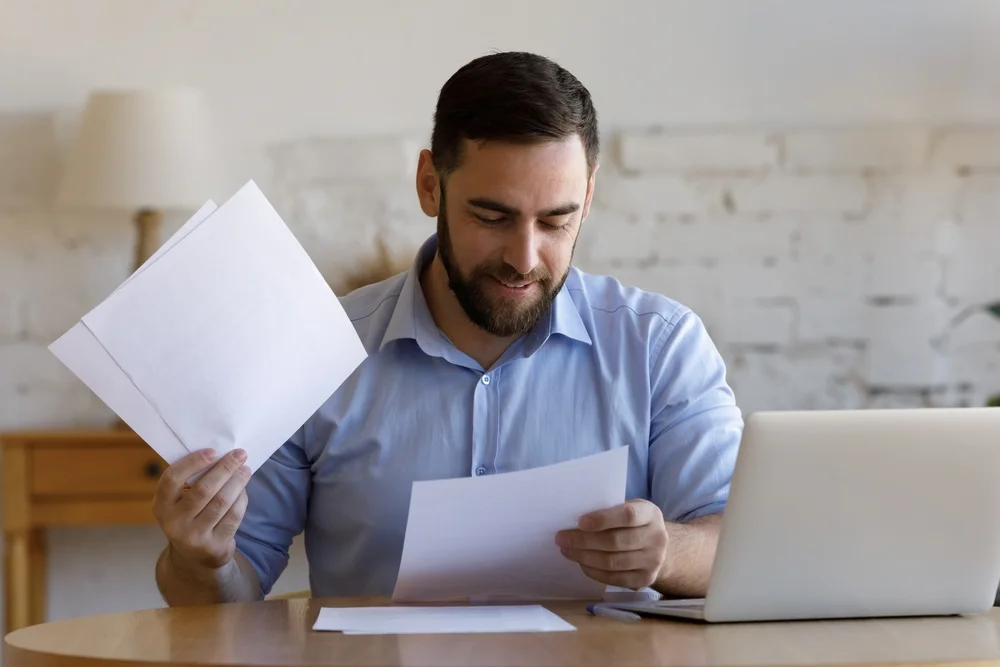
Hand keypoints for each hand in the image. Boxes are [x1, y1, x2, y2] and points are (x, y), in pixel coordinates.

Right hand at [152, 448, 250, 570]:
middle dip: (224, 468)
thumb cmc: (190, 516)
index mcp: (161, 506)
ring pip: (221, 502)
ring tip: (245, 469)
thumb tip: (221, 455)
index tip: (213, 451)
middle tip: (240, 454)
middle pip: (203, 490)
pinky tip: (243, 490)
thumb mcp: (180, 502)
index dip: (193, 463)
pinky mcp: (214, 546)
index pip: (172, 479)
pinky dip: (241, 499)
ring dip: (237, 482)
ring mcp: (193, 537)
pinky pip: (233, 516)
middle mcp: (173, 523)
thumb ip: (191, 482)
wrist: (195, 557)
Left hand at [555, 499, 668, 589]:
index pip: (628, 516)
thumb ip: (609, 511)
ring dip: (585, 557)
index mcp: (651, 514)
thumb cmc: (633, 523)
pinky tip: (582, 563)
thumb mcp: (629, 509)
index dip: (603, 519)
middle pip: (616, 541)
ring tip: (567, 551)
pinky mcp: (646, 580)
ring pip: (613, 562)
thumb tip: (574, 520)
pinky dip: (594, 572)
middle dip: (584, 541)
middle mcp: (657, 538)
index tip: (580, 522)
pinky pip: (615, 579)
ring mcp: (653, 561)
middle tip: (562, 538)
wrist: (657, 546)